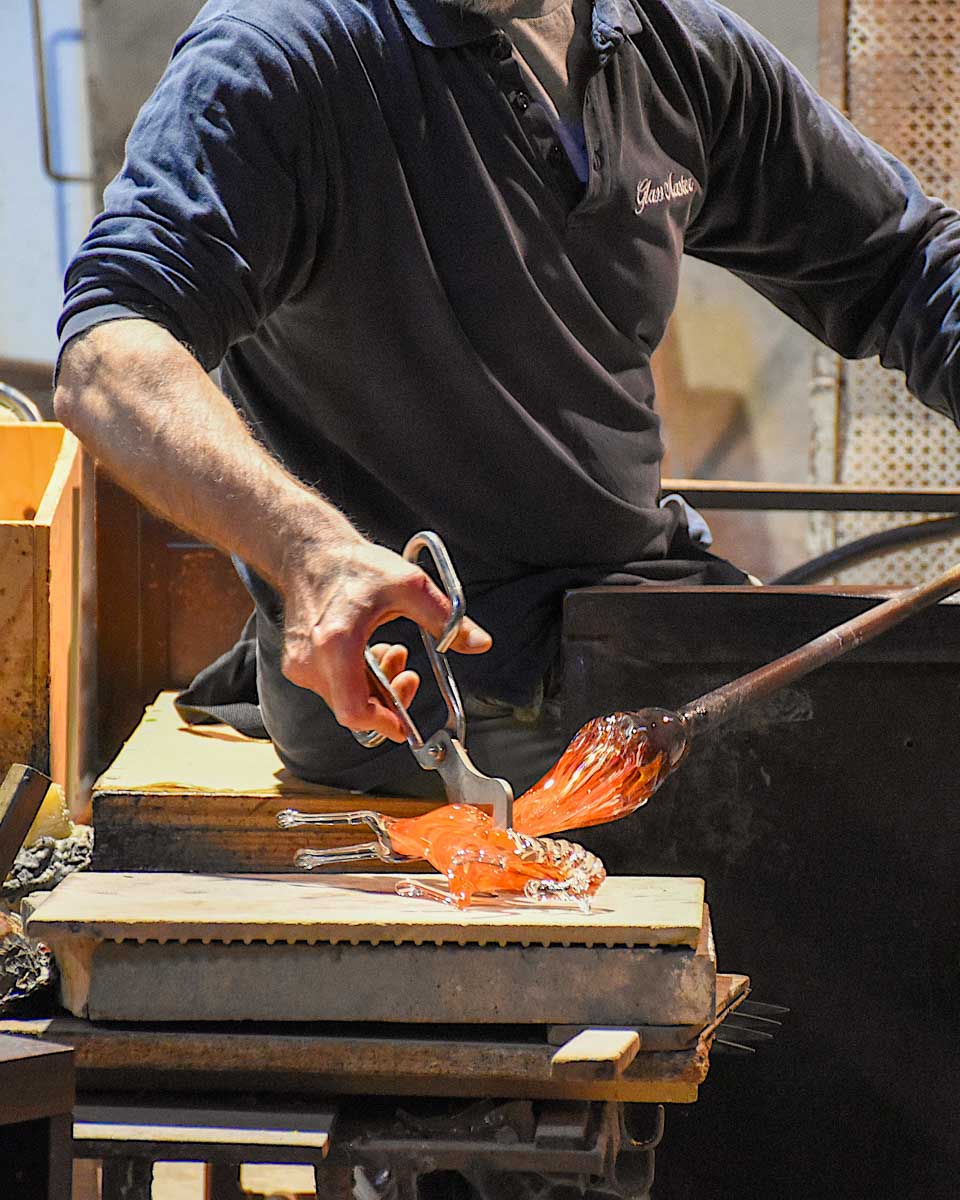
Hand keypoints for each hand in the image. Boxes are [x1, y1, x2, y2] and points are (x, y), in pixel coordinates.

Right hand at [280, 536, 491, 741]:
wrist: (309, 552)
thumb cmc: (353, 566)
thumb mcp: (409, 586)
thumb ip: (446, 618)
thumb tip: (478, 642)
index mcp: (335, 644)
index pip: (354, 710)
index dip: (384, 724)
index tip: (406, 726)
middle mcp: (311, 661)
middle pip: (354, 707)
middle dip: (388, 698)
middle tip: (409, 676)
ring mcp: (300, 665)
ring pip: (345, 699)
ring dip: (375, 686)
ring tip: (394, 653)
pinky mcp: (297, 664)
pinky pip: (334, 687)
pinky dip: (357, 678)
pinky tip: (371, 651)